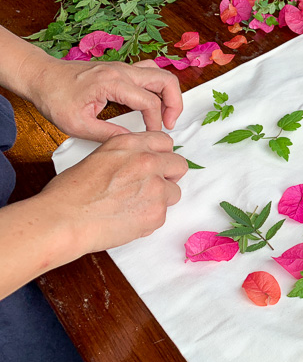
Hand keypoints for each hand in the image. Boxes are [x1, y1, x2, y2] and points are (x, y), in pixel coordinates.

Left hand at [25, 56, 182, 141]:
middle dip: (175, 104)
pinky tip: (152, 101)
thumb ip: (109, 135)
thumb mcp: (78, 125)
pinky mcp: (121, 69)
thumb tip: (132, 142)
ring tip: (165, 114)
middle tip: (169, 124)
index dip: (155, 122)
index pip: (150, 102)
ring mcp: (123, 67)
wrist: (41, 76)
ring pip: (161, 74)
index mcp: (113, 82)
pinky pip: (150, 72)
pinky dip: (158, 87)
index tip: (151, 136)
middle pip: (166, 81)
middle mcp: (122, 70)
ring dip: (169, 94)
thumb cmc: (54, 98)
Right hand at [39, 131, 187, 253]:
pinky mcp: (157, 213)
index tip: (158, 164)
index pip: (165, 142)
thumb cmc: (71, 193)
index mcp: (130, 144)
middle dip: (169, 176)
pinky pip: (163, 215)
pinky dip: (149, 219)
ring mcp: (156, 187)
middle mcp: (147, 161)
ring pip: (174, 192)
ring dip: (160, 199)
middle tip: (152, 186)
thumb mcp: (100, 157)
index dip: (162, 155)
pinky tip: (127, 219)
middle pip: (179, 165)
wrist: (64, 220)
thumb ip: (127, 156)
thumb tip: (141, 162)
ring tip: (134, 205)